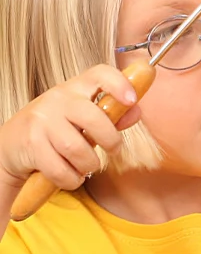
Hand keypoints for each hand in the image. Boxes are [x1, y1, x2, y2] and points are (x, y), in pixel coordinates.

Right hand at [0, 66, 142, 194]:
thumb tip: (135, 111)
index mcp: (74, 88)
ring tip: (86, 166)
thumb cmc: (56, 129)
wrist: (10, 145)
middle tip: (113, 150)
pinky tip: (71, 176)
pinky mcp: (31, 145)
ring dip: (89, 165)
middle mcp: (57, 100)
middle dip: (111, 141)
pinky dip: (72, 179)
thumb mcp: (81, 116)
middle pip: (94, 119)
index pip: (99, 74)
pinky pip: (61, 170)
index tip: (132, 100)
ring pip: (78, 149)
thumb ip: (111, 115)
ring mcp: (41, 121)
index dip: (118, 84)